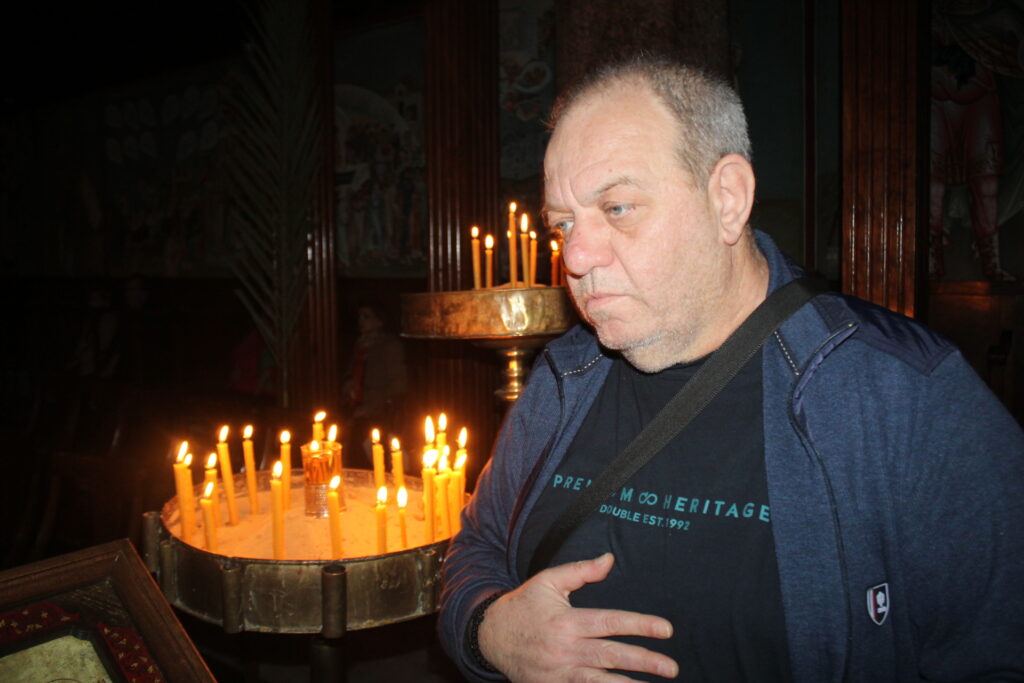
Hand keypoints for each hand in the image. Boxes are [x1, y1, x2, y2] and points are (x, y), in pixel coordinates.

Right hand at [477, 553, 677, 681]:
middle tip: (671, 668)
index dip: (640, 625)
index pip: (610, 622)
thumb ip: (581, 571)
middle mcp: (565, 649)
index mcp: (567, 621)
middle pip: (610, 656)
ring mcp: (559, 673)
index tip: (666, 630)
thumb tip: (610, 559)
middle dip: (644, 661)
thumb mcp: (548, 581)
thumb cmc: (524, 605)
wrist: (489, 637)